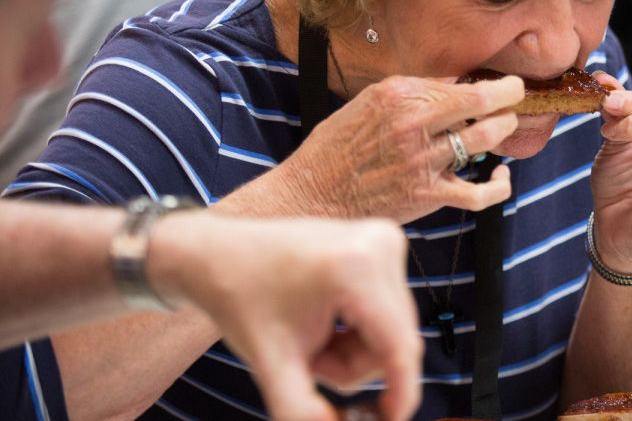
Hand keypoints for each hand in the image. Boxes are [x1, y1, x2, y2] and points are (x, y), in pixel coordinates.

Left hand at [152, 214, 423, 420]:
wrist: (218, 254)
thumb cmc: (240, 300)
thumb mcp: (272, 365)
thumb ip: (305, 412)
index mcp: (356, 269)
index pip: (399, 346)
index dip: (400, 392)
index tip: (389, 419)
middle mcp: (380, 246)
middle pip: (397, 340)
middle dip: (356, 366)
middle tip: (310, 364)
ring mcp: (385, 240)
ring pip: (395, 328)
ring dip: (357, 350)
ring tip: (312, 340)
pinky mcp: (383, 242)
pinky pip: (389, 308)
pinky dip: (359, 329)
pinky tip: (325, 321)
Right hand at [264, 74, 523, 223]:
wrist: (313, 195)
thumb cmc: (339, 148)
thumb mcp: (368, 103)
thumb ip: (412, 92)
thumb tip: (455, 83)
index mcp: (398, 94)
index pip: (463, 83)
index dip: (495, 84)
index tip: (508, 85)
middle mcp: (413, 123)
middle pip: (482, 104)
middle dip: (509, 100)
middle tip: (515, 100)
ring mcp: (422, 160)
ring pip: (487, 139)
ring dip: (504, 132)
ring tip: (504, 128)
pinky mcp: (427, 195)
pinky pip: (480, 194)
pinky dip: (499, 186)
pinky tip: (499, 176)